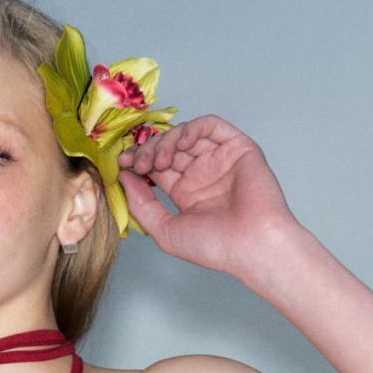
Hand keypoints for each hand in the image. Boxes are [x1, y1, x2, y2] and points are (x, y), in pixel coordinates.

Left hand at [117, 115, 296, 276]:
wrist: (250, 244)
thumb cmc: (213, 246)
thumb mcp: (165, 230)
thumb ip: (141, 205)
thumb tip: (124, 178)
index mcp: (187, 193)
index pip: (157, 167)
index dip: (138, 162)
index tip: (122, 166)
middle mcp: (202, 174)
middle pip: (169, 149)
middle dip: (147, 151)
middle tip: (136, 162)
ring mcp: (219, 159)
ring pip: (186, 135)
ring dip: (166, 141)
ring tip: (158, 160)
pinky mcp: (237, 147)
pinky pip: (212, 126)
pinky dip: (193, 128)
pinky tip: (181, 144)